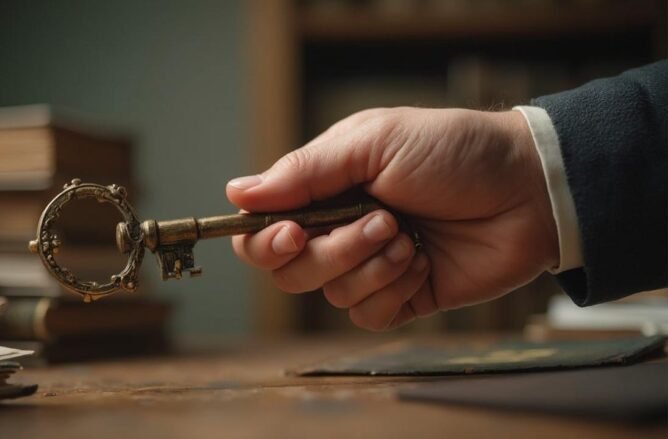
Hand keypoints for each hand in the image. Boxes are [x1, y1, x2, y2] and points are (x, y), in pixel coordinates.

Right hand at [227, 108, 557, 330]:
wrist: (528, 189)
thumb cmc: (453, 151)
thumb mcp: (374, 142)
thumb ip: (305, 171)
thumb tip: (236, 193)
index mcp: (324, 189)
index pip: (263, 229)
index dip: (263, 241)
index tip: (292, 233)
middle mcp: (338, 230)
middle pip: (288, 270)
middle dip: (330, 252)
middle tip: (379, 221)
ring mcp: (370, 265)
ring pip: (330, 293)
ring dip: (371, 265)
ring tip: (409, 235)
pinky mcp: (402, 296)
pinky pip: (368, 315)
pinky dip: (392, 290)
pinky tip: (423, 261)